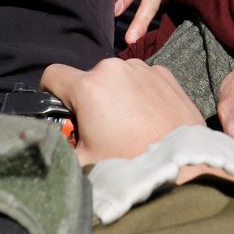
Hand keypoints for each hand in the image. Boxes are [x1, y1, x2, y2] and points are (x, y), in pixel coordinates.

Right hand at [39, 57, 206, 167]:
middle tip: (101, 129)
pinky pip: (140, 79)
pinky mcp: (165, 74)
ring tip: (129, 125)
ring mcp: (143, 68)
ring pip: (115, 77)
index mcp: (89, 86)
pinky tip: (148, 118)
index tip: (61, 111)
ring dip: (115, 94)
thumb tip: (52, 138)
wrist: (183, 165)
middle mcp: (115, 68)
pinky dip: (138, 93)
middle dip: (88, 99)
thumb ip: (61, 143)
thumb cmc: (131, 164)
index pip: (52, 75)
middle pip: (87, 78)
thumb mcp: (84, 161)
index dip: (50, 93)